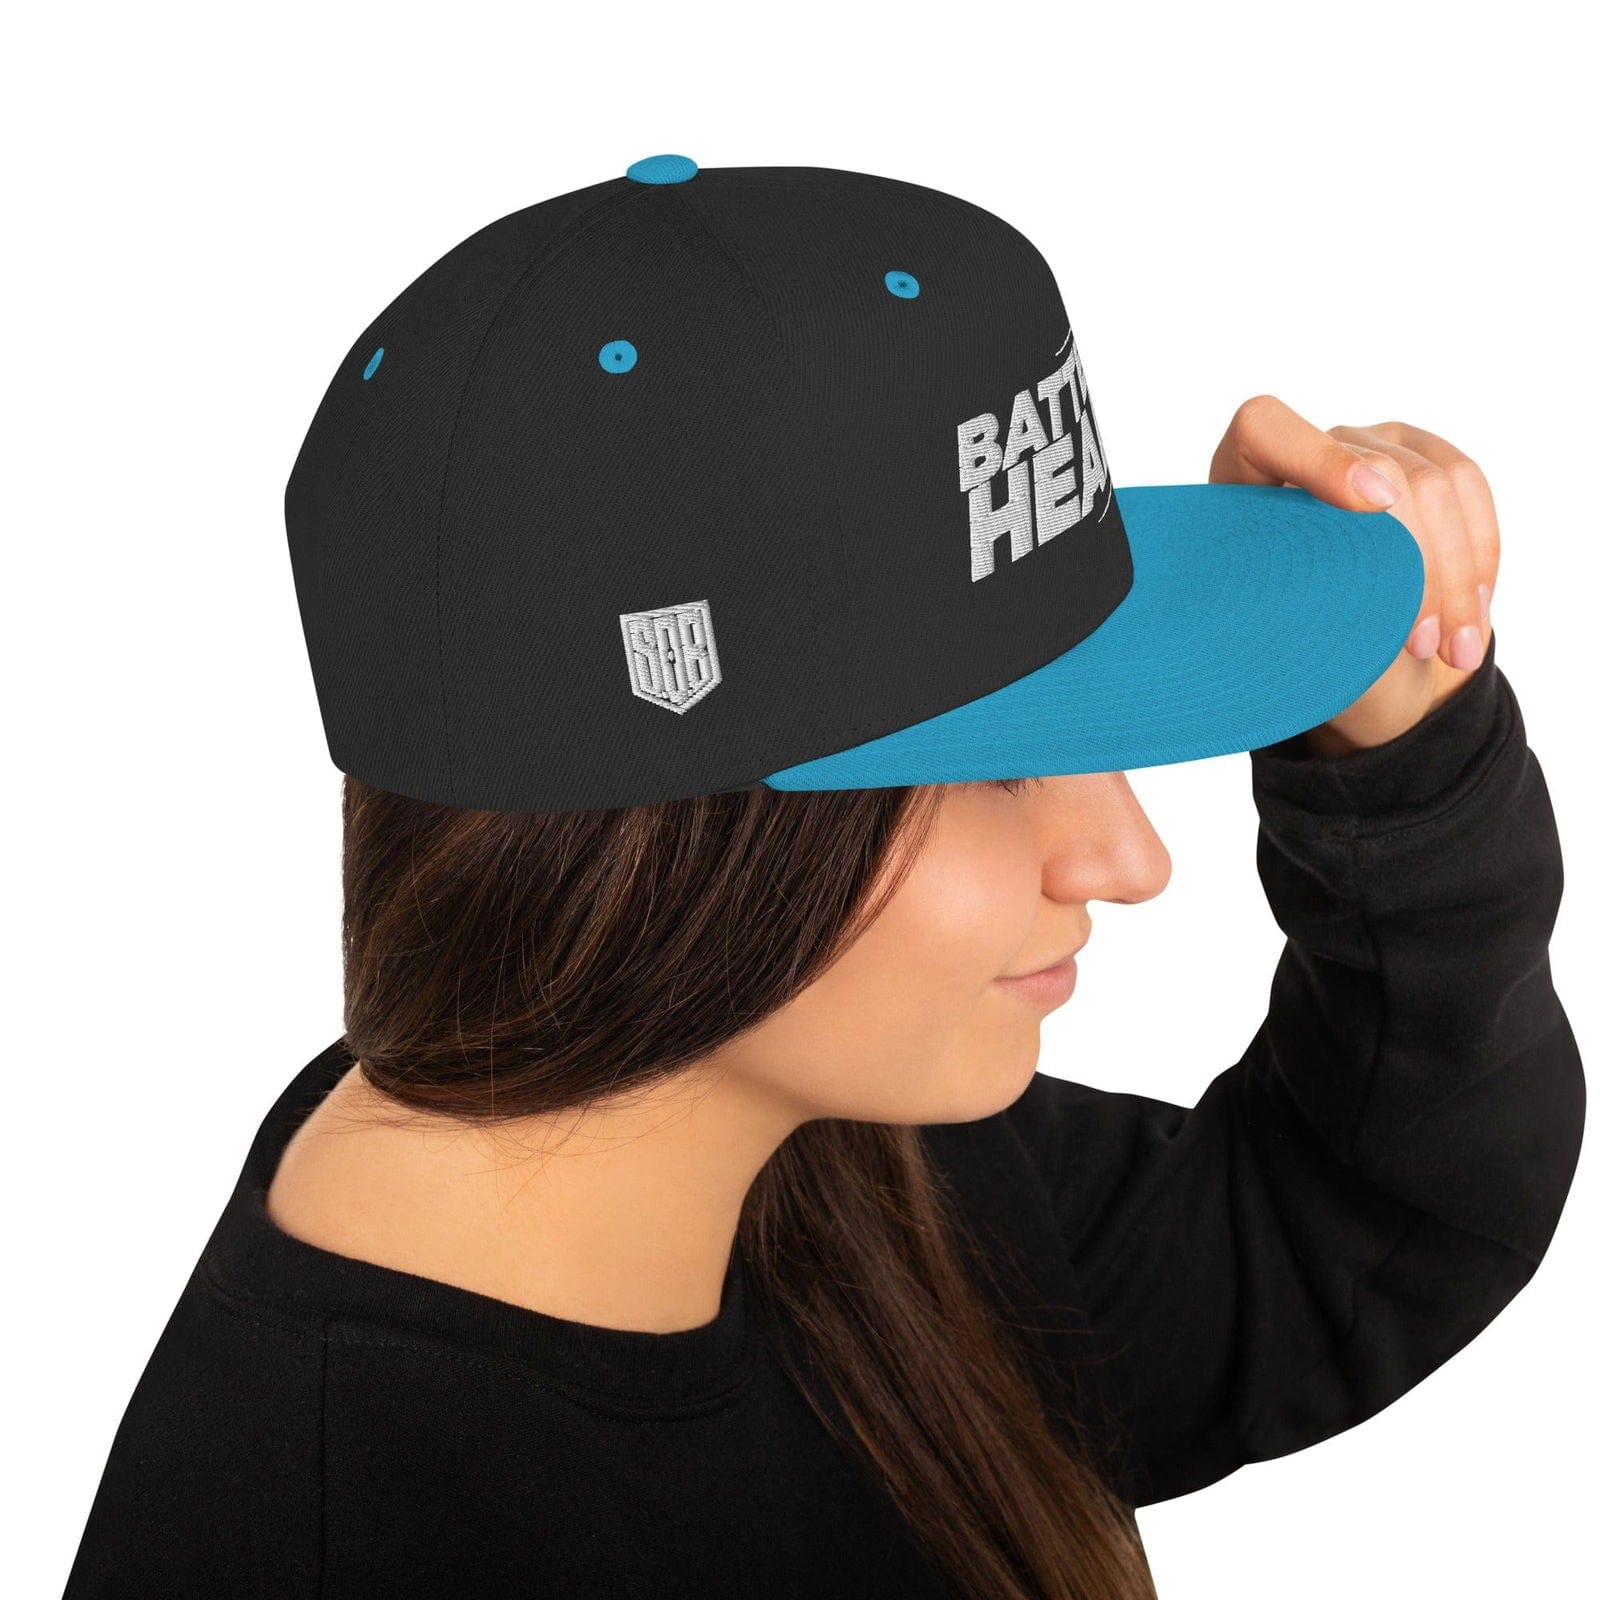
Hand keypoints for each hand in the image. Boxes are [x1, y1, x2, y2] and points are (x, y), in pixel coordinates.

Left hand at [1210, 395, 1498, 755]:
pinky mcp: (1421, 452)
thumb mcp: (1262, 623)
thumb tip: (1353, 612)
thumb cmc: (1270, 627)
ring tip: (1454, 652)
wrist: (1314, 624)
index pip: (1264, 431)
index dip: (1319, 461)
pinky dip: (1480, 556)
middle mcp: (1307, 445)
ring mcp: (1369, 442)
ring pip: (1438, 484)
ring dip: (1457, 578)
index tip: (1370, 507)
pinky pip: (1469, 487)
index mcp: (1242, 475)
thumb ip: (1290, 601)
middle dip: (1417, 567)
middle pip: (1384, 471)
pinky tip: (1475, 613)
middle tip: (1420, 647)